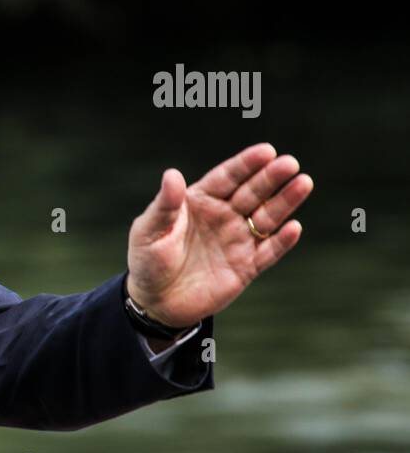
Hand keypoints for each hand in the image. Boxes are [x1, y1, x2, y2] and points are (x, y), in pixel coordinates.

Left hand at [126, 143, 312, 327]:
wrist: (155, 301)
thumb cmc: (148, 260)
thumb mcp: (149, 230)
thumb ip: (165, 205)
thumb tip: (173, 174)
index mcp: (200, 202)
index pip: (227, 178)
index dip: (246, 164)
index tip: (267, 151)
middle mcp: (224, 217)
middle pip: (252, 192)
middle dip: (271, 178)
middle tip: (290, 163)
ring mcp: (237, 241)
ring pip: (266, 218)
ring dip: (285, 202)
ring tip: (303, 183)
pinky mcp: (245, 267)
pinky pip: (268, 252)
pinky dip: (282, 241)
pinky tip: (294, 227)